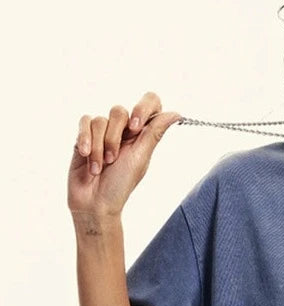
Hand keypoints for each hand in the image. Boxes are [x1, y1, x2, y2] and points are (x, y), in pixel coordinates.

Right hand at [68, 91, 181, 220]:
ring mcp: (103, 132)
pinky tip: (86, 156)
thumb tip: (176, 114)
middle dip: (114, 137)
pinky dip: (86, 140)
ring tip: (99, 167)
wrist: (94, 203)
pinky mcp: (84, 136)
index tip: (136, 128)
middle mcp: (123, 130)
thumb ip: (154, 133)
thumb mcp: (141, 158)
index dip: (143, 108)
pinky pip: (84, 123)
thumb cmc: (120, 185)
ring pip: (99, 120)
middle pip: (119, 111)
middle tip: (113, 159)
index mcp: (142, 134)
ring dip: (99, 147)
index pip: (150, 103)